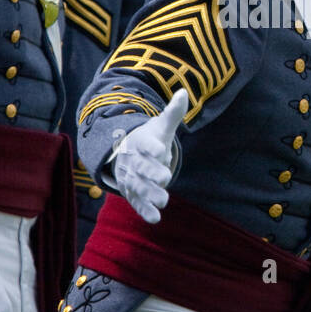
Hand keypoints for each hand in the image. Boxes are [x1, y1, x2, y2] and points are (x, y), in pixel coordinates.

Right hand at [108, 91, 187, 222]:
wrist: (126, 152)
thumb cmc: (149, 139)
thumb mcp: (161, 126)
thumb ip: (173, 113)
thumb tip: (184, 92)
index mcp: (140, 142)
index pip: (145, 144)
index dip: (152, 148)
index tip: (162, 150)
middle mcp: (133, 160)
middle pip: (141, 167)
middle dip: (151, 173)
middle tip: (166, 179)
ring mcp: (130, 177)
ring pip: (138, 186)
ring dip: (149, 194)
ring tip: (164, 201)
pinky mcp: (131, 192)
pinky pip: (136, 202)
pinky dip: (144, 210)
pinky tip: (155, 218)